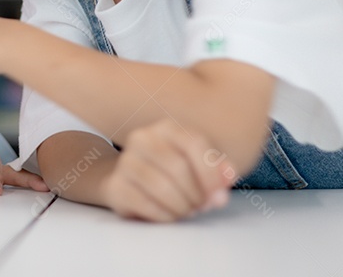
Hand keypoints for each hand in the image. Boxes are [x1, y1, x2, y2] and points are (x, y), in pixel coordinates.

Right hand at [101, 121, 234, 221]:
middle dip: (196, 194)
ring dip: (182, 207)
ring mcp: (125, 161)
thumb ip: (217, 170)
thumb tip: (226, 178)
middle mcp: (142, 139)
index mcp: (166, 128)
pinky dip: (166, 215)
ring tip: (187, 210)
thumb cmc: (171, 172)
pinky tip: (170, 214)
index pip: (193, 144)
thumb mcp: (197, 165)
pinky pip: (146, 204)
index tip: (219, 195)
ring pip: (162, 187)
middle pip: (177, 168)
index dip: (210, 173)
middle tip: (202, 206)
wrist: (129, 179)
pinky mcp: (115, 186)